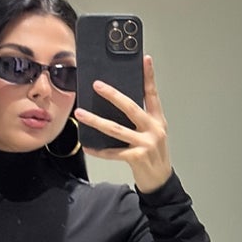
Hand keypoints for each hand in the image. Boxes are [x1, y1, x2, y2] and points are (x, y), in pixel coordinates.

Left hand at [73, 54, 172, 194]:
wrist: (160, 181)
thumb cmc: (154, 155)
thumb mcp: (154, 133)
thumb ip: (142, 119)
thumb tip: (119, 105)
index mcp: (157, 120)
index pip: (152, 94)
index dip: (149, 76)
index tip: (144, 60)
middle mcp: (153, 129)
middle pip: (130, 107)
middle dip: (112, 95)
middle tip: (97, 85)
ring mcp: (145, 143)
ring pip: (116, 129)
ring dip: (95, 121)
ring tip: (81, 114)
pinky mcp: (136, 158)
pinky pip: (113, 152)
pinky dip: (99, 150)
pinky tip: (87, 146)